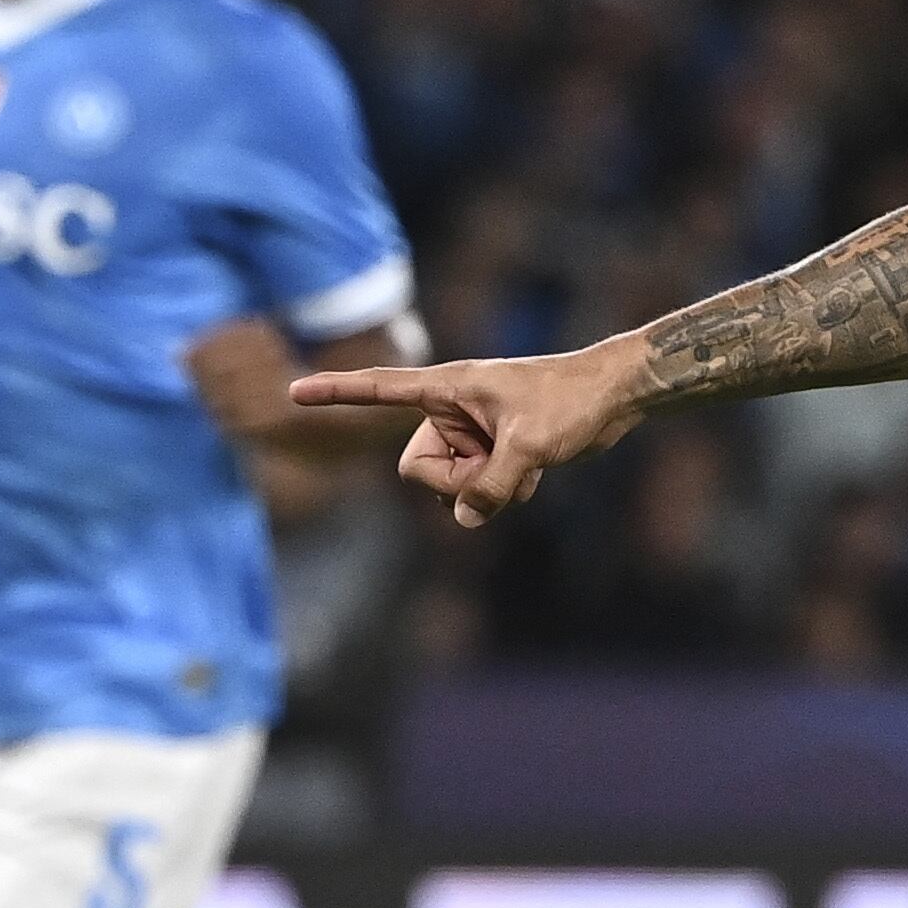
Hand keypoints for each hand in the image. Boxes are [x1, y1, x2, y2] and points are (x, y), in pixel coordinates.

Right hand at [292, 335, 650, 527]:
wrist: (616, 395)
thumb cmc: (571, 401)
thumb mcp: (530, 446)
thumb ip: (491, 487)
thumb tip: (466, 519)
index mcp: (447, 388)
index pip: (379, 390)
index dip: (336, 394)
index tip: (292, 392)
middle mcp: (450, 410)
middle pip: (417, 469)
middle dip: (455, 481)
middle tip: (499, 464)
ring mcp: (470, 434)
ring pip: (448, 486)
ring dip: (484, 489)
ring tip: (524, 463)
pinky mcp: (491, 452)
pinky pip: (475, 491)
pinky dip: (502, 491)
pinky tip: (535, 473)